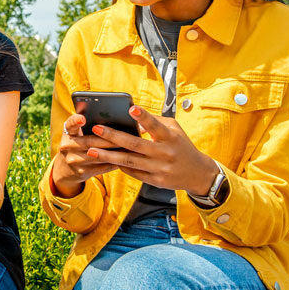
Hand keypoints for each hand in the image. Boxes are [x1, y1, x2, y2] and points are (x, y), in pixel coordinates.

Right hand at [50, 114, 118, 196]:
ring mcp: (73, 160)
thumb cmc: (79, 144)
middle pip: (89, 141)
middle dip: (107, 139)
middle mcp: (66, 146)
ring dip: (114, 152)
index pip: (70, 124)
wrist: (66, 168)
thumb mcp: (78, 134)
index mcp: (67, 133)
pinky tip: (125, 159)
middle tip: (124, 136)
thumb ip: (91, 125)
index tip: (83, 118)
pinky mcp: (81, 172)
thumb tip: (121, 117)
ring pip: (97, 155)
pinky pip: (101, 167)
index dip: (75, 121)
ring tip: (128, 148)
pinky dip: (114, 162)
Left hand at [87, 106, 218, 194]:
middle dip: (113, 137)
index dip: (143, 117)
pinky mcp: (156, 181)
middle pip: (135, 145)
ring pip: (129, 162)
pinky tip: (105, 160)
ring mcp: (160, 169)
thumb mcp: (174, 129)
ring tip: (90, 150)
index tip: (131, 108)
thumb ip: (154, 121)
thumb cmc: (181, 144)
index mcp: (170, 137)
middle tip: (96, 129)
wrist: (198, 173)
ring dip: (108, 156)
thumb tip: (131, 115)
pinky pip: (133, 173)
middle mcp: (165, 153)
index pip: (155, 125)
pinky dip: (119, 166)